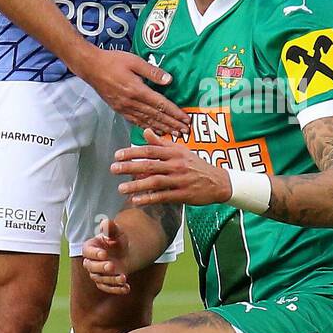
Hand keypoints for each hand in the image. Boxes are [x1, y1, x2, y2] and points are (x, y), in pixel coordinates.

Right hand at [79, 49, 189, 134]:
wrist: (91, 67)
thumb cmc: (113, 61)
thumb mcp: (134, 61)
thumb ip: (152, 72)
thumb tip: (169, 80)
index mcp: (137, 90)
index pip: (161, 104)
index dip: (174, 113)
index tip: (186, 119)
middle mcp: (131, 102)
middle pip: (156, 116)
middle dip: (172, 124)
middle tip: (185, 131)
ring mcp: (124, 108)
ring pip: (147, 121)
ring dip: (162, 128)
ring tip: (174, 134)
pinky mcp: (119, 109)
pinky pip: (136, 121)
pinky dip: (147, 127)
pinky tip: (155, 131)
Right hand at [82, 219, 130, 294]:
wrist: (124, 251)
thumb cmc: (118, 239)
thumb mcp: (117, 232)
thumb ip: (111, 229)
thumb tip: (106, 223)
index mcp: (90, 247)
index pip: (88, 252)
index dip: (95, 253)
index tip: (104, 254)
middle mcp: (90, 262)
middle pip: (91, 267)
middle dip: (102, 267)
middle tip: (113, 266)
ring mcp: (97, 273)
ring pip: (100, 279)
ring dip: (111, 280)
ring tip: (124, 277)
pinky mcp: (104, 283)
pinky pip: (108, 288)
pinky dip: (117, 289)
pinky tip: (127, 288)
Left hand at [112, 128, 232, 206]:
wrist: (218, 181)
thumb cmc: (196, 164)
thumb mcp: (181, 150)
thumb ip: (162, 143)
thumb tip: (146, 131)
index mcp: (175, 152)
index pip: (150, 150)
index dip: (133, 152)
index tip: (117, 155)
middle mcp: (176, 165)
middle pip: (150, 165)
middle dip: (130, 167)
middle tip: (113, 170)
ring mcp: (180, 180)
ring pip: (155, 182)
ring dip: (137, 185)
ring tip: (121, 189)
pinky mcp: (183, 195)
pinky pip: (163, 196)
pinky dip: (149, 198)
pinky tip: (136, 200)